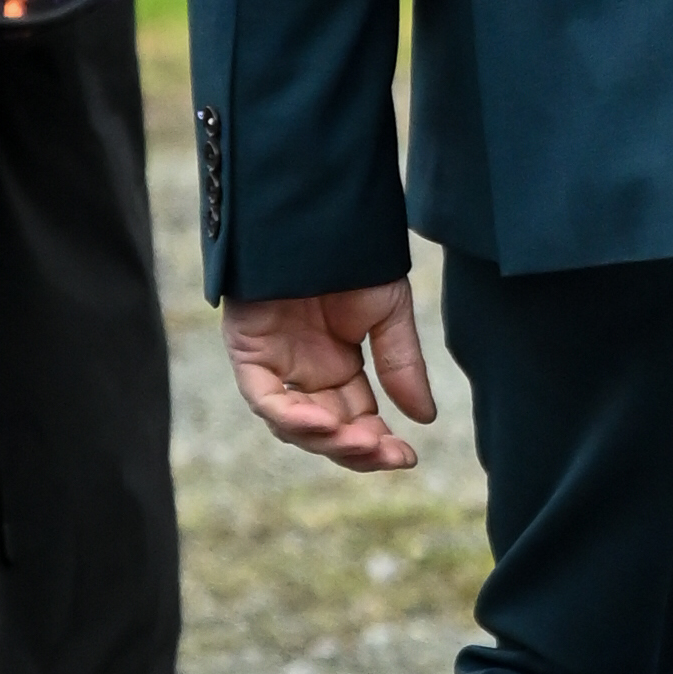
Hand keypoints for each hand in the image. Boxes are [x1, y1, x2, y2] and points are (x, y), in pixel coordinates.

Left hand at [226, 279, 437, 476]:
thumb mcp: (388, 314)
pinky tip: (324, 422)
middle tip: (388, 456)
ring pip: (293, 424)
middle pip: (326, 430)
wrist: (318, 215)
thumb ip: (401, 366)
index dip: (378, 443)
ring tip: (362, 442)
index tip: (407, 457)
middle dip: (356, 449)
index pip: (357, 419)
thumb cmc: (352, 258)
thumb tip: (424, 419)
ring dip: (327, 439)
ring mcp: (274, 365)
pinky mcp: (248, 352)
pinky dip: (291, 415)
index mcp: (338, 366)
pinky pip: (264, 397)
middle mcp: (304, 373)